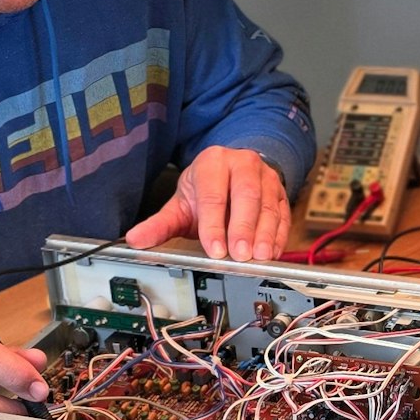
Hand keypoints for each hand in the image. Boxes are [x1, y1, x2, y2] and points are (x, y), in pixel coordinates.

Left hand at [125, 146, 288, 260]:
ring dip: (265, 234)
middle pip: (246, 195)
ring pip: (269, 205)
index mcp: (213, 162)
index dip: (214, 224)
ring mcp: (266, 177)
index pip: (213, 194)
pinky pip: (284, 215)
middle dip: (243, 228)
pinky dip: (279, 236)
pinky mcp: (281, 193)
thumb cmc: (206, 190)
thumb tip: (136, 239)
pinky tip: (272, 253)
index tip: (215, 249)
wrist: (232, 174)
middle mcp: (243, 164)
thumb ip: (160, 224)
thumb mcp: (181, 204)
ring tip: (259, 257)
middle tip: (240, 255)